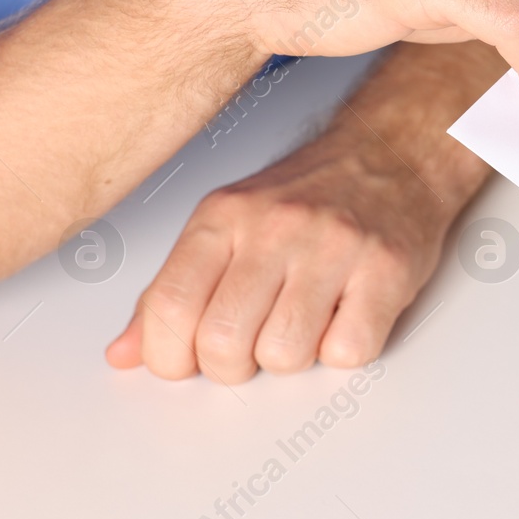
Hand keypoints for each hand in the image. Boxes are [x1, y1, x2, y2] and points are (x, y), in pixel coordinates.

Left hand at [104, 99, 464, 380]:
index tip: (185, 361)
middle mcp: (276, 226)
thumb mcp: (227, 223)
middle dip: (233, 367)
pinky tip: (344, 316)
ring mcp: (335, 246)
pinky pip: (348, 351)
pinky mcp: (387, 268)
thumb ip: (173, 288)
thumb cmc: (311, 193)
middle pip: (223, 342)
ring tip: (304, 324)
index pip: (169, 308)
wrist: (394, 151)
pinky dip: (344, 349)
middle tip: (251, 346)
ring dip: (293, 358)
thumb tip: (124, 353)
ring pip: (285, 355)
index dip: (168, 357)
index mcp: (224, 216)